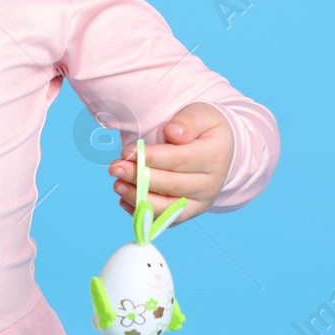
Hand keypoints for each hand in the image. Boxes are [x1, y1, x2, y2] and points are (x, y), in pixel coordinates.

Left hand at [107, 102, 233, 224]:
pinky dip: (142, 213)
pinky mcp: (187, 213)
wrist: (219, 150)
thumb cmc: (204, 129)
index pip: (179, 160)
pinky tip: (124, 200)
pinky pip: (163, 219)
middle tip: (115, 168)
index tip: (128, 151)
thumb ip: (187, 121)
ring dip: (137, 198)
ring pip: (166, 207)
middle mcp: (209, 184)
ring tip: (117, 184)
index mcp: (213, 157)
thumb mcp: (201, 114)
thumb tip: (172, 132)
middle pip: (170, 185)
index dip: (151, 157)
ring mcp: (199, 203)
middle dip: (138, 177)